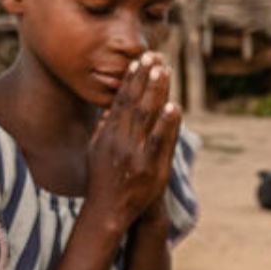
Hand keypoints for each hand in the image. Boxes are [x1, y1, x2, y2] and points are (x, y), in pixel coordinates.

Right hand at [86, 54, 181, 229]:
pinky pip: (161, 143)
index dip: (131, 80)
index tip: (140, 61)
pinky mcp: (152, 169)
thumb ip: (103, 128)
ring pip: (148, 118)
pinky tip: (174, 107)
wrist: (108, 212)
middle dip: (145, 79)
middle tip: (155, 56)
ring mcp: (136, 155)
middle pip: (135, 104)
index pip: (121, 101)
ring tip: (165, 71)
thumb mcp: (96, 150)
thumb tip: (110, 106)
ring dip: (157, 93)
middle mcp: (120, 142)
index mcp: (107, 135)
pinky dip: (167, 124)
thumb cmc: (102, 180)